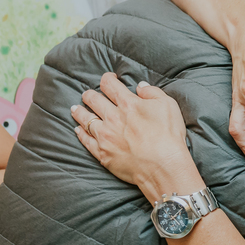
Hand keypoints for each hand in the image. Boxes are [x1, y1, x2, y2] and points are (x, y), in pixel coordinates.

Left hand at [71, 73, 203, 200]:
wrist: (163, 166)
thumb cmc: (169, 136)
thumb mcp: (168, 105)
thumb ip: (152, 92)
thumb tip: (140, 86)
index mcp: (128, 103)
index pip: (110, 85)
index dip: (107, 79)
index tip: (109, 79)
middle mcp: (112, 117)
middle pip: (93, 100)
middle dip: (90, 95)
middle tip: (89, 94)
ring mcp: (105, 136)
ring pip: (85, 119)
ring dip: (79, 111)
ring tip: (75, 108)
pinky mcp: (102, 153)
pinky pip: (86, 140)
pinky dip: (80, 133)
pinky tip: (77, 130)